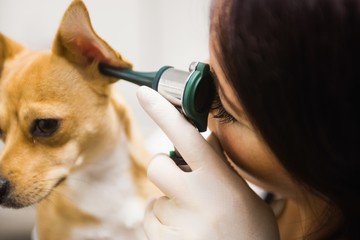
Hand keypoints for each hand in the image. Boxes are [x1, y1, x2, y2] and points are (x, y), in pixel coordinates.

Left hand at [137, 86, 278, 239]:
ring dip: (168, 208)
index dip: (164, 112)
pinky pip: (151, 223)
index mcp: (221, 184)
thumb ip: (222, 169)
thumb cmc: (248, 235)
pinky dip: (163, 228)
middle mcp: (199, 202)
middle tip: (181, 184)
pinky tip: (186, 237)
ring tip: (194, 224)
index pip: (187, 137)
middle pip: (158, 167)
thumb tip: (207, 140)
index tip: (145, 93)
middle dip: (165, 171)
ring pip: (155, 201)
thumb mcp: (244, 198)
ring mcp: (180, 226)